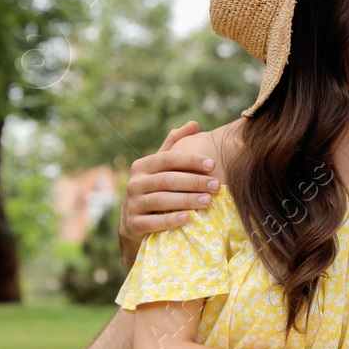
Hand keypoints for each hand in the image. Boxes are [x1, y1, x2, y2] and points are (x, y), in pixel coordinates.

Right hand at [119, 122, 220, 248]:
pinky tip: (188, 218)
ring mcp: (132, 204)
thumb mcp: (160, 168)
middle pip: (167, 180)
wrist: (133, 223)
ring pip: (161, 200)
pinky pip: (153, 222)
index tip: (213, 164)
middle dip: (194, 181)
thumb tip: (194, 124)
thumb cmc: (154, 189)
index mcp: (142, 166)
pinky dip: (170, 220)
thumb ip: (175, 145)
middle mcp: (135, 183)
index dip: (191, 160)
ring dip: (186, 200)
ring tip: (208, 201)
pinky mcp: (133, 224)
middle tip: (216, 186)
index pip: (168, 159)